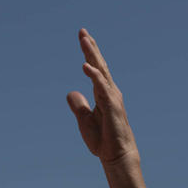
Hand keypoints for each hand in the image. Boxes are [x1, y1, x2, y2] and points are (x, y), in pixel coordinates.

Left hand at [66, 29, 136, 163]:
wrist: (116, 155)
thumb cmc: (103, 139)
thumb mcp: (84, 120)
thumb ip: (78, 105)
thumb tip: (71, 93)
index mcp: (102, 94)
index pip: (95, 69)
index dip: (89, 53)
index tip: (82, 37)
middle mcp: (109, 92)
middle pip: (99, 65)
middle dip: (91, 48)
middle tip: (82, 32)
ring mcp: (112, 98)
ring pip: (101, 72)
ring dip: (92, 55)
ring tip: (84, 41)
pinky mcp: (112, 106)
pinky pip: (102, 87)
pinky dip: (94, 76)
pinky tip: (85, 66)